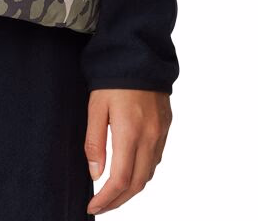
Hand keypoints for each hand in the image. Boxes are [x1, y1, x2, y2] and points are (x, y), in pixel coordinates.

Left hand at [83, 88, 171, 213]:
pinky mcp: (165, 126)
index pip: (120, 180)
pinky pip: (155, 159)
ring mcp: (160, 133)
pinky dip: (142, 172)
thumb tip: (95, 174)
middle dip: (118, 201)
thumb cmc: (114, 77)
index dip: (106, 199)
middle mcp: (149, 138)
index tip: (93, 207)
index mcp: (130, 133)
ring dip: (131, 189)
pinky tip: (130, 170)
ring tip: (113, 193)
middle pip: (137, 184)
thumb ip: (95, 142)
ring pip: (148, 174)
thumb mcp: (96, 106)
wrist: (140, 53)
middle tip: (101, 206)